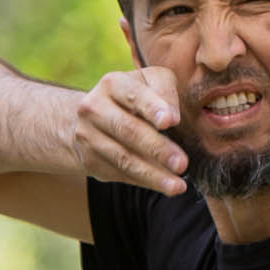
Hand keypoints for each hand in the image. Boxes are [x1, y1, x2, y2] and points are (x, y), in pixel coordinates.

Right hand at [73, 66, 187, 194]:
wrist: (94, 117)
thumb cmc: (135, 97)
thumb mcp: (151, 82)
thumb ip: (165, 91)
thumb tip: (172, 117)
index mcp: (112, 84)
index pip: (134, 95)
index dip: (152, 108)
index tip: (170, 121)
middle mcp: (94, 108)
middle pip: (128, 130)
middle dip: (157, 149)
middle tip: (182, 164)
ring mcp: (88, 136)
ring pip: (123, 158)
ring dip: (152, 174)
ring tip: (177, 186)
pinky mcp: (89, 160)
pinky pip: (119, 174)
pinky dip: (144, 182)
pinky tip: (165, 186)